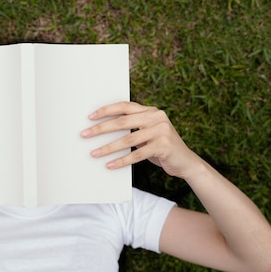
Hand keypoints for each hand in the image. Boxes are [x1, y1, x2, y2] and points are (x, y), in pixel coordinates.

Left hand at [81, 102, 201, 179]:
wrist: (186, 162)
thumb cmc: (160, 148)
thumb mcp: (148, 133)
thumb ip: (132, 128)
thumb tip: (102, 130)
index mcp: (150, 111)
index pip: (124, 106)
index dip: (106, 110)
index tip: (90, 117)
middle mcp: (156, 117)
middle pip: (122, 122)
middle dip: (101, 129)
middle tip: (85, 134)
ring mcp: (161, 131)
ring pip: (128, 139)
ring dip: (108, 147)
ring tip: (94, 153)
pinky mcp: (164, 146)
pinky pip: (137, 154)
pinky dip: (122, 161)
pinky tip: (110, 165)